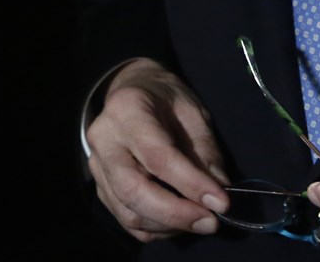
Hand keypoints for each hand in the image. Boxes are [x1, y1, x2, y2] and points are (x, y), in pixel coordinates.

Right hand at [84, 59, 232, 242]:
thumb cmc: (166, 99)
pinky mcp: (101, 186)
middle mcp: (104, 139)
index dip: (190, 183)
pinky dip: (156, 229)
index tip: (222, 203)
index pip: (157, 156)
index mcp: (127, 110)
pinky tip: (179, 221)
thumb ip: (205, 150)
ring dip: (168, 225)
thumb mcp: (193, 112)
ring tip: (200, 220)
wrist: (132, 91)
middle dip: (175, 214)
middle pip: (132, 190)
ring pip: (128, 211)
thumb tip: (219, 189)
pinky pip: (127, 220)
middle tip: (211, 221)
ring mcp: (97, 166)